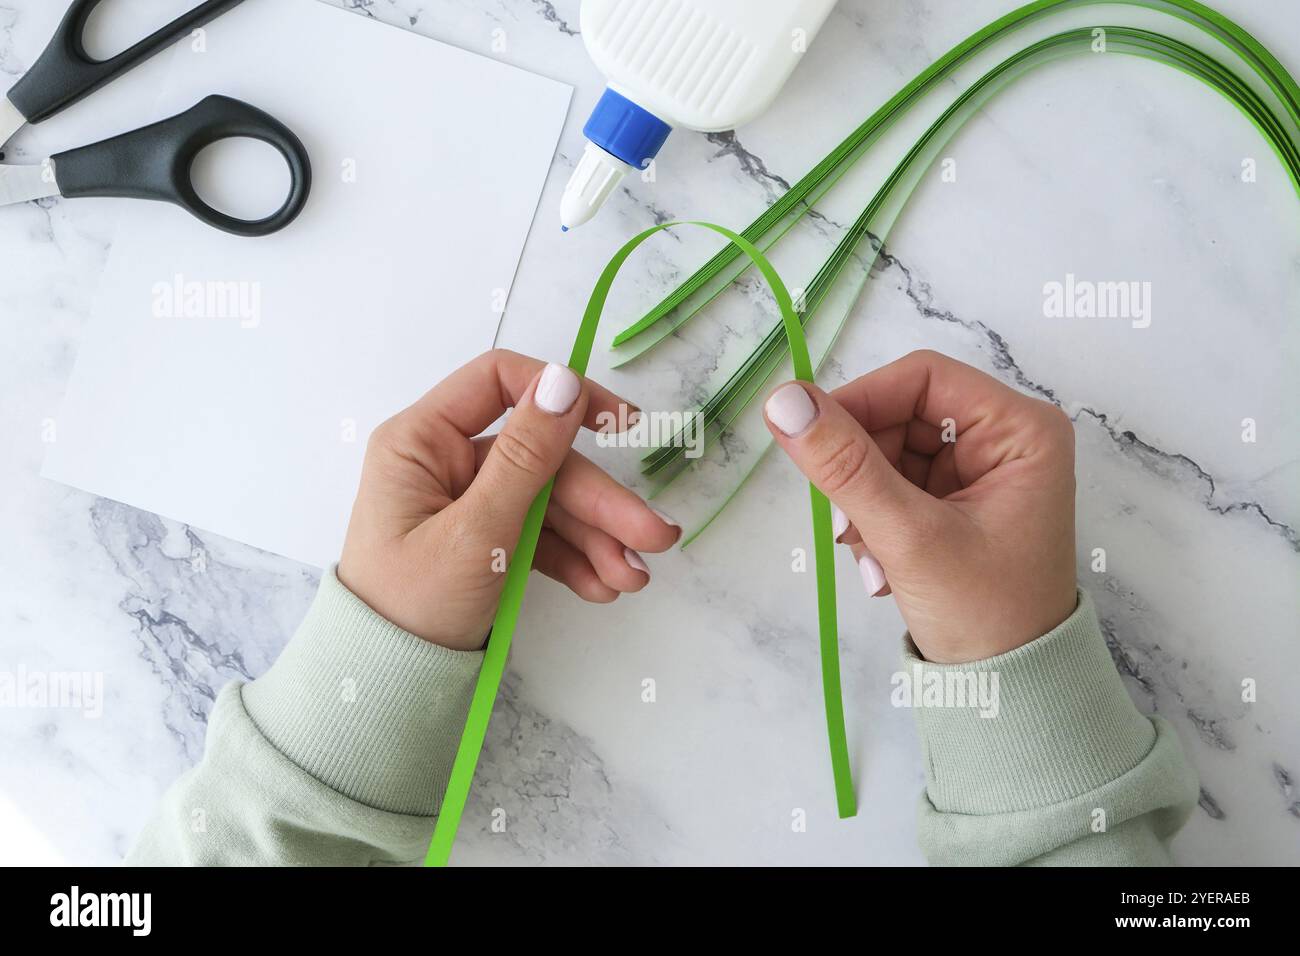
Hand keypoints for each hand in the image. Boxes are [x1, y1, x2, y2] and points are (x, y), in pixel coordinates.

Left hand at [338, 349, 679, 650]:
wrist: (387, 688)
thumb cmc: (413, 606)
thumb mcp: (477, 531)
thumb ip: (526, 456)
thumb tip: (564, 378)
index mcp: (421, 441)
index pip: (500, 382)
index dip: (564, 394)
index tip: (622, 424)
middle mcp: (444, 461)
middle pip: (542, 457)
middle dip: (600, 502)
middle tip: (654, 537)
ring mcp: (467, 502)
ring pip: (550, 501)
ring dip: (597, 538)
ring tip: (632, 580)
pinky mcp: (485, 540)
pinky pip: (540, 534)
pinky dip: (574, 558)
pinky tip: (602, 586)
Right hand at [763, 350, 1076, 663]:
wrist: (1011, 691)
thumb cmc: (983, 613)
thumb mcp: (908, 536)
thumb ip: (845, 466)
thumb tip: (783, 401)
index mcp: (1020, 429)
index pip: (921, 379)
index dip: (859, 400)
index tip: (807, 437)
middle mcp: (1005, 438)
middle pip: (901, 414)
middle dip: (862, 466)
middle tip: (845, 523)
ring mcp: (980, 471)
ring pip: (889, 451)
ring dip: (863, 499)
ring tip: (870, 555)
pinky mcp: (956, 502)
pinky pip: (894, 483)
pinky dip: (873, 517)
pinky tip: (879, 561)